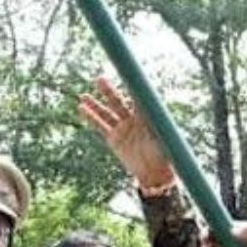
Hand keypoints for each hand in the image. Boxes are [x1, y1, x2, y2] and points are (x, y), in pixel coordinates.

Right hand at [77, 75, 172, 189]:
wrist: (154, 172)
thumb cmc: (164, 154)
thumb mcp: (162, 135)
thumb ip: (157, 120)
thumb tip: (155, 106)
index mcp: (146, 115)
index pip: (135, 96)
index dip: (128, 86)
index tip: (122, 74)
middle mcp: (133, 118)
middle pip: (118, 102)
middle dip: (109, 92)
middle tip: (99, 80)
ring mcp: (123, 128)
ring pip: (106, 113)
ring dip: (95, 104)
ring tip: (84, 96)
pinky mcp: (114, 139)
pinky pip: (100, 126)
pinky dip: (91, 118)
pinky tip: (81, 108)